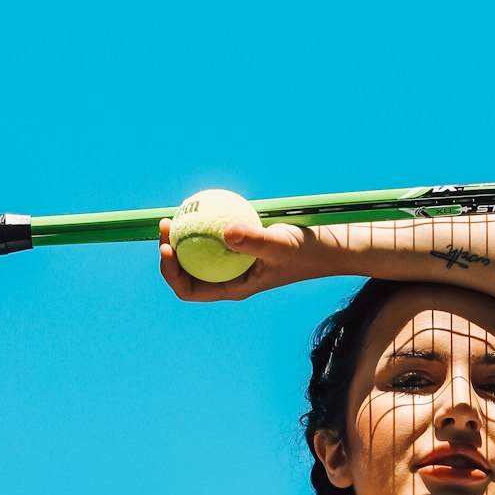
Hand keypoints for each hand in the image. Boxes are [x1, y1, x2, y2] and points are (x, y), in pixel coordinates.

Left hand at [158, 218, 336, 301]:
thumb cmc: (306, 251)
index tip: (167, 249)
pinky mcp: (243, 245)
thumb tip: (225, 232)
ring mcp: (235, 262)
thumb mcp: (280, 244)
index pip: (190, 289)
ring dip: (184, 237)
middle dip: (169, 252)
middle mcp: (230, 278)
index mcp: (233, 288)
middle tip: (164, 226)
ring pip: (200, 253)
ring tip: (173, 214)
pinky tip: (202, 204)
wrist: (330, 247)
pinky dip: (206, 224)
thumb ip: (254, 239)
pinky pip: (217, 235)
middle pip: (188, 270)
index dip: (171, 273)